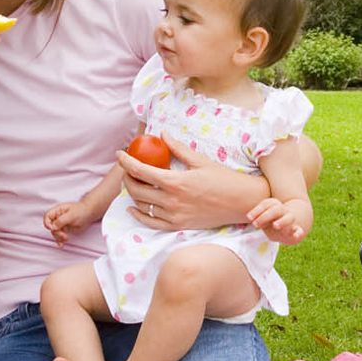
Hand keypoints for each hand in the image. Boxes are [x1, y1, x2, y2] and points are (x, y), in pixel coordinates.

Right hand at [43, 201, 98, 245]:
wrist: (89, 214)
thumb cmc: (81, 211)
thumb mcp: (71, 215)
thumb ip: (61, 221)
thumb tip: (52, 227)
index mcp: (57, 210)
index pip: (47, 216)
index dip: (47, 223)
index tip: (52, 228)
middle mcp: (57, 217)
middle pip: (50, 226)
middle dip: (56, 232)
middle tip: (63, 235)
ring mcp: (60, 224)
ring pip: (55, 232)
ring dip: (59, 237)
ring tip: (66, 238)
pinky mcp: (64, 230)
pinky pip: (59, 236)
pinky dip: (60, 240)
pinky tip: (61, 244)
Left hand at [118, 135, 257, 229]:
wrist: (242, 203)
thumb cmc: (224, 179)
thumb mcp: (201, 160)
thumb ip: (178, 148)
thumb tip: (162, 134)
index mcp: (176, 181)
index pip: (141, 171)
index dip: (126, 162)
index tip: (119, 154)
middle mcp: (172, 200)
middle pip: (137, 189)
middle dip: (126, 177)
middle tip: (126, 169)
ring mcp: (175, 215)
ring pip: (142, 206)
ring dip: (132, 194)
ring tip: (131, 183)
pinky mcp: (179, 226)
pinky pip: (151, 222)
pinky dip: (139, 215)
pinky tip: (133, 208)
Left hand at [248, 197, 312, 244]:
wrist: (289, 227)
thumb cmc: (271, 221)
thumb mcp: (264, 219)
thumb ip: (258, 218)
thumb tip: (249, 217)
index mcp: (275, 206)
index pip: (267, 203)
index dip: (257, 210)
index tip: (249, 218)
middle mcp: (283, 211)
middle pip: (276, 209)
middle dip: (265, 216)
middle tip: (255, 224)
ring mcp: (290, 220)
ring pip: (289, 218)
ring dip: (282, 221)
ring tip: (275, 225)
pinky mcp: (296, 231)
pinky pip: (299, 231)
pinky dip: (298, 233)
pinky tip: (296, 235)